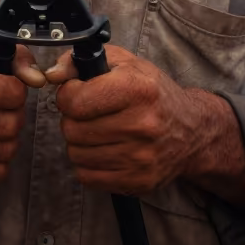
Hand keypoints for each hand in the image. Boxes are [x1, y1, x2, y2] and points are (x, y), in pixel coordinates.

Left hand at [45, 45, 244, 199]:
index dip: (68, 94)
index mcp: (137, 88)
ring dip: (79, 142)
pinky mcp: (137, 182)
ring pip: (76, 154)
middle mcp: (142, 124)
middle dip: (73, 119)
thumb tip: (51, 74)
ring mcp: (141, 158)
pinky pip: (87, 177)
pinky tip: (103, 150)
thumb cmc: (152, 92)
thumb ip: (82, 61)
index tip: (77, 92)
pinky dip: (88, 164)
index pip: (75, 100)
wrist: (192, 131)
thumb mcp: (124, 63)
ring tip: (97, 131)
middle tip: (88, 113)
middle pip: (72, 129)